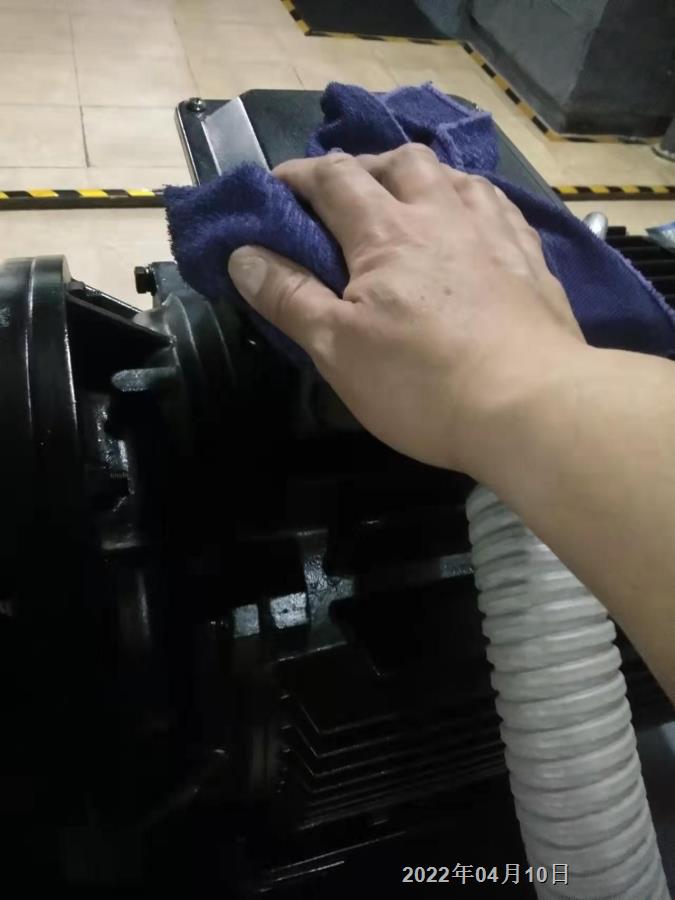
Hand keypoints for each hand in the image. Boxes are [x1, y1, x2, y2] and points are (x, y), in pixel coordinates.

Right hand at [228, 144, 586, 475]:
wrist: (530, 406)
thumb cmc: (422, 383)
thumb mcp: (337, 348)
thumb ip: (288, 296)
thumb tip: (243, 254)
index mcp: (386, 232)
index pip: (333, 179)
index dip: (298, 175)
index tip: (276, 186)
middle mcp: (441, 214)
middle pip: (399, 162)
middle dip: (363, 167)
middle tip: (345, 193)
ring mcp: (492, 232)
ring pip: (453, 176)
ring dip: (420, 176)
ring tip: (407, 200)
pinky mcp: (529, 258)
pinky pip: (496, 205)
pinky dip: (470, 201)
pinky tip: (471, 222)